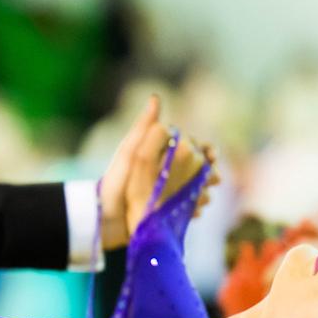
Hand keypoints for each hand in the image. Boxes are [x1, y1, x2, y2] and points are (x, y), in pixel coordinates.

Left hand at [98, 96, 219, 249]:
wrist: (102, 219)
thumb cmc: (114, 182)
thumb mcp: (130, 153)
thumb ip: (144, 129)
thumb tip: (156, 97)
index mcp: (156, 157)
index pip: (189, 148)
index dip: (204, 150)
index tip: (212, 155)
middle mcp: (162, 174)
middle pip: (196, 170)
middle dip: (209, 174)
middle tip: (215, 179)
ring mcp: (164, 195)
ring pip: (194, 191)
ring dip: (204, 193)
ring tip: (206, 198)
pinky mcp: (162, 215)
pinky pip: (185, 212)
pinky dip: (194, 211)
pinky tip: (196, 213)